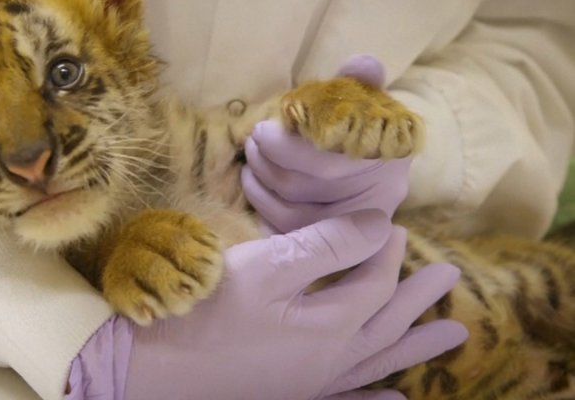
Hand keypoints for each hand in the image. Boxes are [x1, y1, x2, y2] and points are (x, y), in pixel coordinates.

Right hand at [67, 211, 467, 398]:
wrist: (153, 367)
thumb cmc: (205, 310)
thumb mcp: (267, 267)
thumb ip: (325, 245)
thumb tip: (378, 226)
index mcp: (330, 326)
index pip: (374, 282)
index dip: (385, 250)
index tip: (391, 226)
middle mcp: (332, 360)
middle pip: (387, 323)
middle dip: (418, 297)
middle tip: (450, 278)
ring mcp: (313, 382)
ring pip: (377, 360)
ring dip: (414, 345)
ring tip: (455, 338)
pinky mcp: (292, 393)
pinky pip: (350, 398)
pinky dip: (375, 398)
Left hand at [242, 55, 410, 233]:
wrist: (376, 164)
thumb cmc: (363, 125)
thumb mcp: (366, 100)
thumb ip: (361, 82)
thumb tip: (363, 63)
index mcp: (390, 159)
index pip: (331, 162)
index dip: (288, 148)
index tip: (263, 129)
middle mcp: (380, 199)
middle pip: (308, 188)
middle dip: (269, 161)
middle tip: (252, 138)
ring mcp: (357, 230)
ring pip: (294, 214)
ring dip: (261, 181)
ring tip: (250, 156)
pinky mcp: (332, 248)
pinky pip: (288, 234)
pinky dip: (262, 206)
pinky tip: (253, 181)